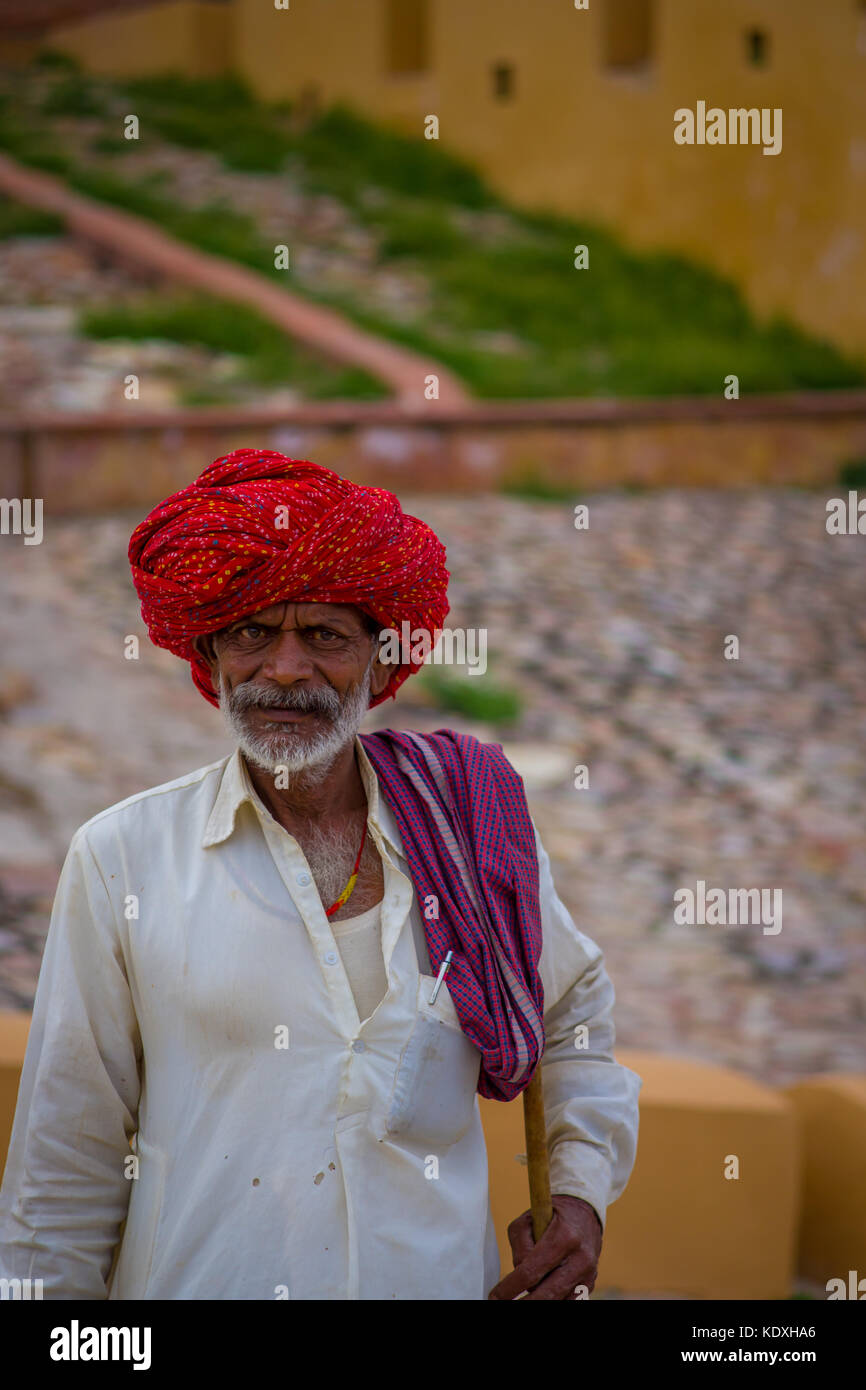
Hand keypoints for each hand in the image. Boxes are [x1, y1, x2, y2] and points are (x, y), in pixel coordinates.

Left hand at [487, 1194, 602, 1299]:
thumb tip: (518, 1273)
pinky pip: (568, 1301)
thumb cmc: (550, 1216)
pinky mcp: (591, 1283)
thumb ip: (520, 1246)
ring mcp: (588, 1273)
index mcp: (564, 1237)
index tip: (494, 1296)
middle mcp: (580, 1258)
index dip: (510, 1288)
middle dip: (524, 1303)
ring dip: (538, 1300)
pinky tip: (540, 1295)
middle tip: (503, 1304)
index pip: (531, 1271)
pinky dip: (552, 1300)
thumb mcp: (528, 1219)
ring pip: (558, 1300)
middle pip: (547, 1294)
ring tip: (522, 1297)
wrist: (584, 1213)